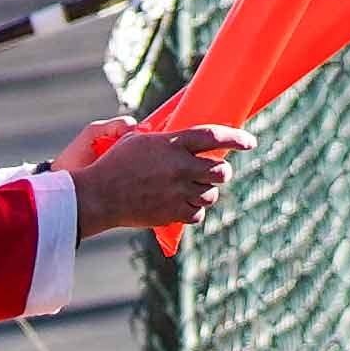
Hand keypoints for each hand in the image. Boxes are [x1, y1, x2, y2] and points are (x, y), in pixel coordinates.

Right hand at [62, 115, 250, 239]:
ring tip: (192, 189)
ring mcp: (178, 192)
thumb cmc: (115, 164)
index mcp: (173, 144)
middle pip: (221, 171)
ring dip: (206, 192)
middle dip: (222, 171)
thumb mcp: (138, 141)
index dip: (237, 138)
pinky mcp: (173, 213)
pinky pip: (197, 214)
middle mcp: (180, 167)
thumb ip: (165, 139)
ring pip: (211, 194)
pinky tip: (182, 205)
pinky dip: (193, 210)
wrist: (99, 196)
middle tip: (214, 171)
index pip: (214, 136)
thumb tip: (182, 136)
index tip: (250, 142)